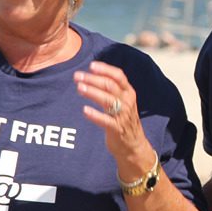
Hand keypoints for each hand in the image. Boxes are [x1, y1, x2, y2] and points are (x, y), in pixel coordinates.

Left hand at [73, 60, 153, 175]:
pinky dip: (95, 115)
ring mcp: (123, 115)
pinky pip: (105, 120)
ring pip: (107, 100)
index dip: (105, 69)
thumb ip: (113, 89)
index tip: (91, 65)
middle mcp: (127, 102)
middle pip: (110, 86)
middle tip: (77, 76)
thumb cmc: (124, 120)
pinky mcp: (117, 129)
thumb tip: (93, 73)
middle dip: (92, 79)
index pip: (118, 76)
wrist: (134, 145)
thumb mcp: (123, 101)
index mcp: (129, 93)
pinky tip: (84, 110)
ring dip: (92, 92)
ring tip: (79, 88)